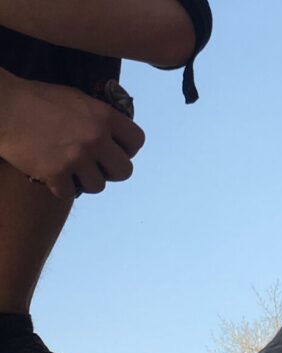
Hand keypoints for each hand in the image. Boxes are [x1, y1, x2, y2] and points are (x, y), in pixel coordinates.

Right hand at [0, 73, 144, 198]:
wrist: (3, 106)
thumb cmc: (37, 98)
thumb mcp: (77, 99)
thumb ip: (100, 118)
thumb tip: (116, 136)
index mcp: (105, 117)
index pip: (137, 141)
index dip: (127, 149)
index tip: (113, 150)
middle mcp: (96, 138)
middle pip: (125, 171)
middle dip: (111, 171)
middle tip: (95, 166)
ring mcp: (76, 157)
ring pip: (98, 186)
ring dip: (86, 181)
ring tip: (71, 170)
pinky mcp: (55, 173)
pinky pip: (69, 193)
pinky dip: (60, 187)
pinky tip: (52, 175)